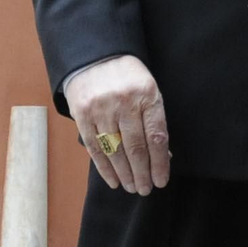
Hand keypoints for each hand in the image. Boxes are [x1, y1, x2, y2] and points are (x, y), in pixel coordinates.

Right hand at [63, 55, 170, 193]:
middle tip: (145, 189)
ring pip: (115, 151)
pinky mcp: (83, 115)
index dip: (160, 163)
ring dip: (125, 174)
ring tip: (132, 187)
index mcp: (147, 94)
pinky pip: (95, 148)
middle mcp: (124, 102)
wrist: (96, 56)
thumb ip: (154, 120)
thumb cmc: (128, 77)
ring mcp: (102, 109)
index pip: (156, 136)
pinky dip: (105, 168)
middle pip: (136, 147)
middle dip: (142, 173)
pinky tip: (114, 180)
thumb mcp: (148, 90)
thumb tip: (164, 156)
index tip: (161, 181)